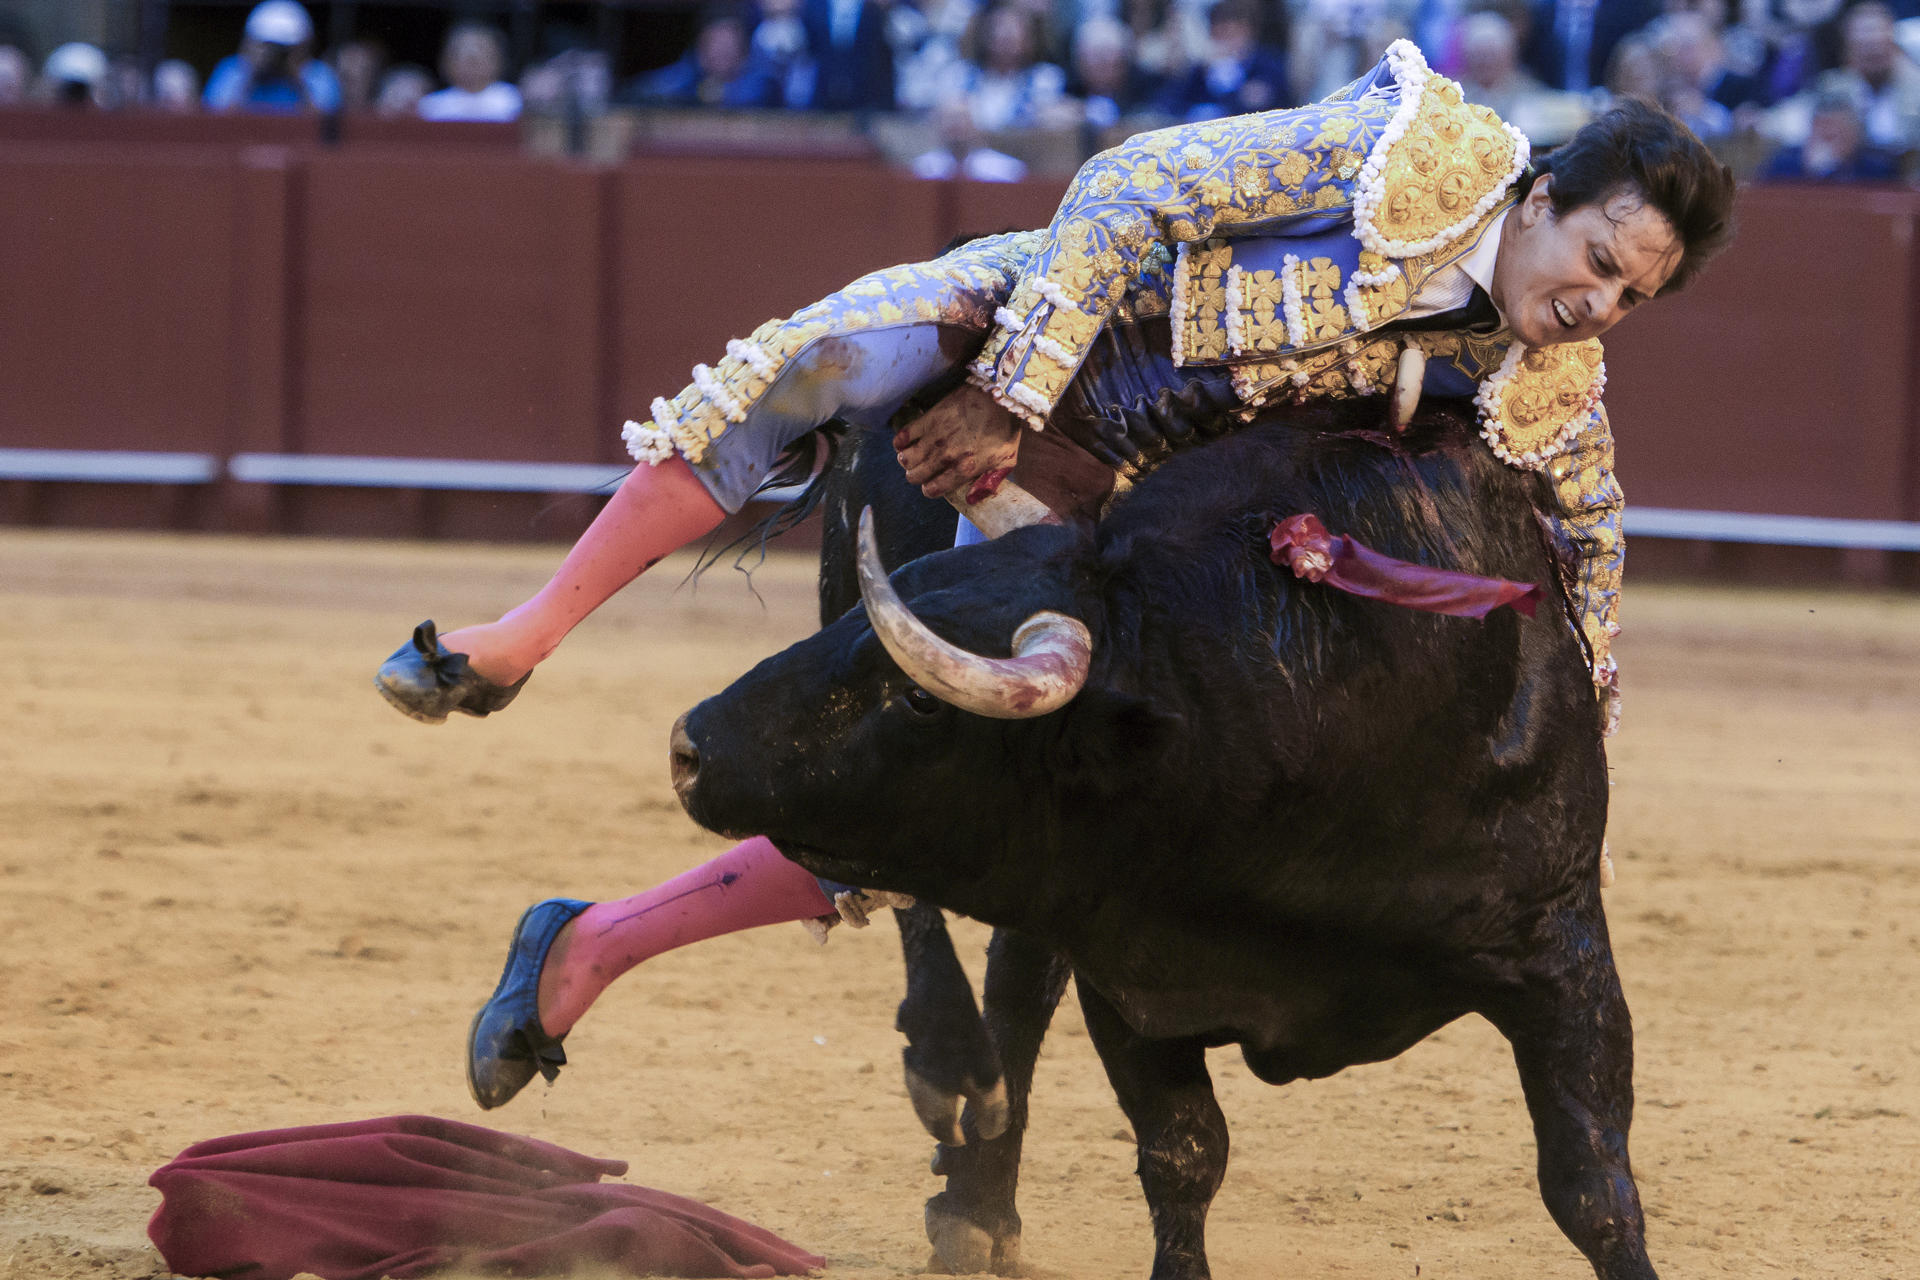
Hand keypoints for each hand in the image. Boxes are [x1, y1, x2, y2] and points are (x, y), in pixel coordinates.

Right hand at [893, 384, 1021, 498]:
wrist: (999, 393)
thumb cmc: (1006, 427)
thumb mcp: (1007, 459)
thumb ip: (990, 482)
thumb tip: (971, 499)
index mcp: (965, 468)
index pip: (933, 489)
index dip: (930, 489)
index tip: (932, 485)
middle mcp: (947, 455)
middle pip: (915, 476)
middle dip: (916, 476)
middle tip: (921, 470)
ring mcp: (936, 437)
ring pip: (906, 459)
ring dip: (906, 461)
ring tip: (912, 457)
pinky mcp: (929, 418)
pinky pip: (904, 436)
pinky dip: (900, 442)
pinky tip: (905, 443)